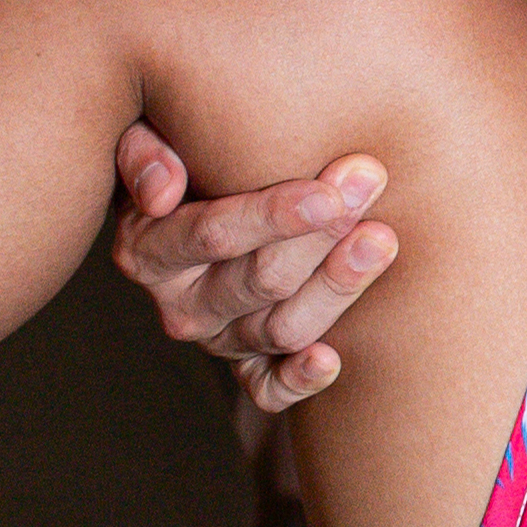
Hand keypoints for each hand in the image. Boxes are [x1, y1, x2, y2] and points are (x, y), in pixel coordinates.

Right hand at [110, 123, 395, 410]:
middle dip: (321, 236)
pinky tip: (333, 359)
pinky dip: (299, 379)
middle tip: (370, 186)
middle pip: (261, 280)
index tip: (329, 195)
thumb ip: (145, 152)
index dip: (273, 216)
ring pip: (281, 328)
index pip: (213, 236)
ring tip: (381, 240)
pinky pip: (269, 389)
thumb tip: (161, 191)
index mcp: (149, 250)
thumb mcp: (149, 137)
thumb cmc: (188, 155)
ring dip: (337, 287)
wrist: (207, 198)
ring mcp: (217, 340)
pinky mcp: (248, 368)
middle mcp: (180, 304)